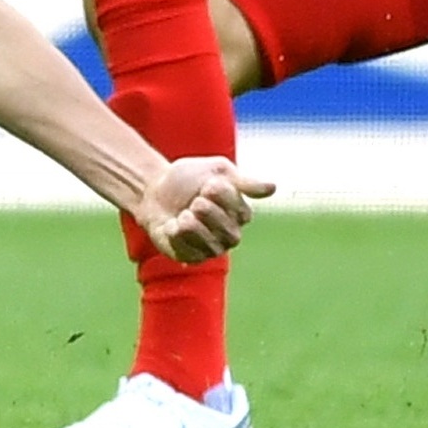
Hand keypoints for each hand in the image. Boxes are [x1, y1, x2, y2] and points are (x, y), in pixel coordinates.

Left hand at [135, 156, 274, 263]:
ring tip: (183, 212)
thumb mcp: (216, 170)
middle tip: (194, 200)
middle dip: (207, 210)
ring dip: (191, 221)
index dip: (221, 195)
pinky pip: (187, 249)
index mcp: (240, 215)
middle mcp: (230, 236)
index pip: (241, 210)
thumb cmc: (189, 179)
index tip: (207, 183)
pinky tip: (172, 224)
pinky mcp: (190, 257)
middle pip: (229, 231)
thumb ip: (244, 182)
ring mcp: (211, 249)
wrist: (154, 189)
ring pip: (209, 243)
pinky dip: (176, 231)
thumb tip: (274, 187)